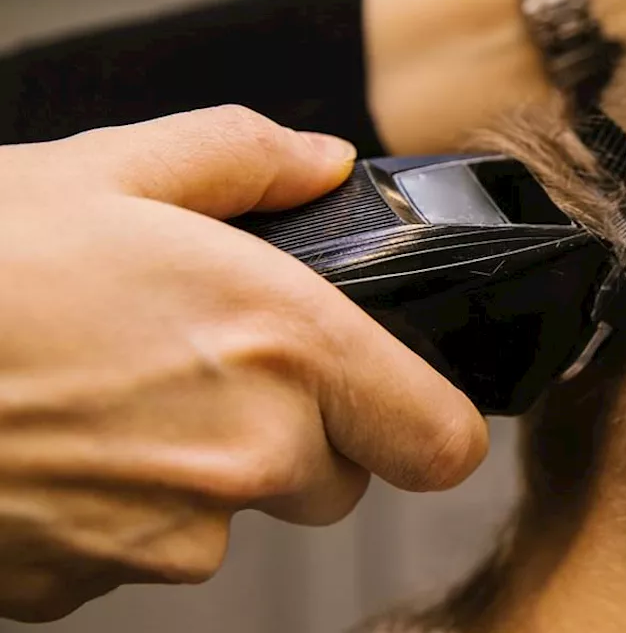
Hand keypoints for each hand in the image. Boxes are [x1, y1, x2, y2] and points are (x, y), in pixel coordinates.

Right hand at [0, 106, 487, 621]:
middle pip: (336, 475)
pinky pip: (150, 547)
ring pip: (237, 514)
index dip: (428, 422)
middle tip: (204, 362)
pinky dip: (126, 505)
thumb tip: (323, 164)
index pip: (442, 443)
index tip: (400, 400)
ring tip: (110, 387)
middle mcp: (248, 458)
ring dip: (202, 467)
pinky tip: (63, 440)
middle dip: (297, 431)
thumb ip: (245, 159)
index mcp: (286, 348)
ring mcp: (171, 537)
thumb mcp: (108, 171)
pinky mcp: (94, 586)